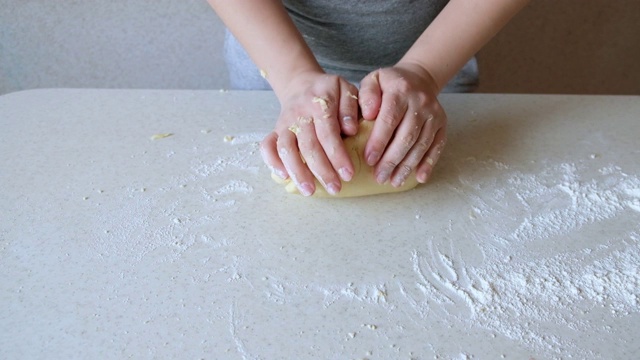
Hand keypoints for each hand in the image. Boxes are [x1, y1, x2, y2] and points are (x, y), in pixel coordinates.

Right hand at [260, 71, 359, 195]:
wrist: (301, 83)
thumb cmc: (329, 92)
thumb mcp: (346, 90)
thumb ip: (351, 107)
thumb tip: (350, 130)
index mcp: (319, 103)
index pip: (328, 133)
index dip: (337, 156)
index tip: (348, 174)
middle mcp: (299, 114)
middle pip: (308, 145)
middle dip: (322, 170)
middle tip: (335, 188)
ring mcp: (284, 123)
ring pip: (286, 149)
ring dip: (297, 171)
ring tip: (309, 191)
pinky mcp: (275, 130)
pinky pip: (267, 146)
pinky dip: (272, 162)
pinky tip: (284, 177)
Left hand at [358, 63, 446, 186]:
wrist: (419, 78)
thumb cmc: (389, 85)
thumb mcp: (373, 81)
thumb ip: (366, 95)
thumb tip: (368, 114)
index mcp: (400, 91)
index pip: (389, 120)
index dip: (379, 142)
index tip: (369, 160)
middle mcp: (420, 102)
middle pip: (406, 136)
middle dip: (392, 160)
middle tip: (379, 177)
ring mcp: (434, 114)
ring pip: (421, 145)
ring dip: (408, 166)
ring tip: (394, 181)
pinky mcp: (442, 124)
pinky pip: (437, 146)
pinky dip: (429, 163)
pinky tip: (420, 177)